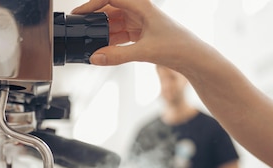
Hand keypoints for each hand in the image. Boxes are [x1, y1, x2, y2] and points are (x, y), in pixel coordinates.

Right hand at [71, 0, 204, 70]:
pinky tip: (101, 51)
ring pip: (113, 24)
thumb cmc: (177, 46)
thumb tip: (95, 57)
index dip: (92, 4)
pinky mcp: (140, 34)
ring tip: (88, 43)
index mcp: (141, 6)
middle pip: (109, 10)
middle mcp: (139, 11)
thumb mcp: (144, 52)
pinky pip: (119, 36)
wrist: (193, 57)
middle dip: (94, 20)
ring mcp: (139, 23)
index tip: (79, 14)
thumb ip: (117, 56)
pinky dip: (109, 43)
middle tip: (79, 30)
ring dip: (101, 33)